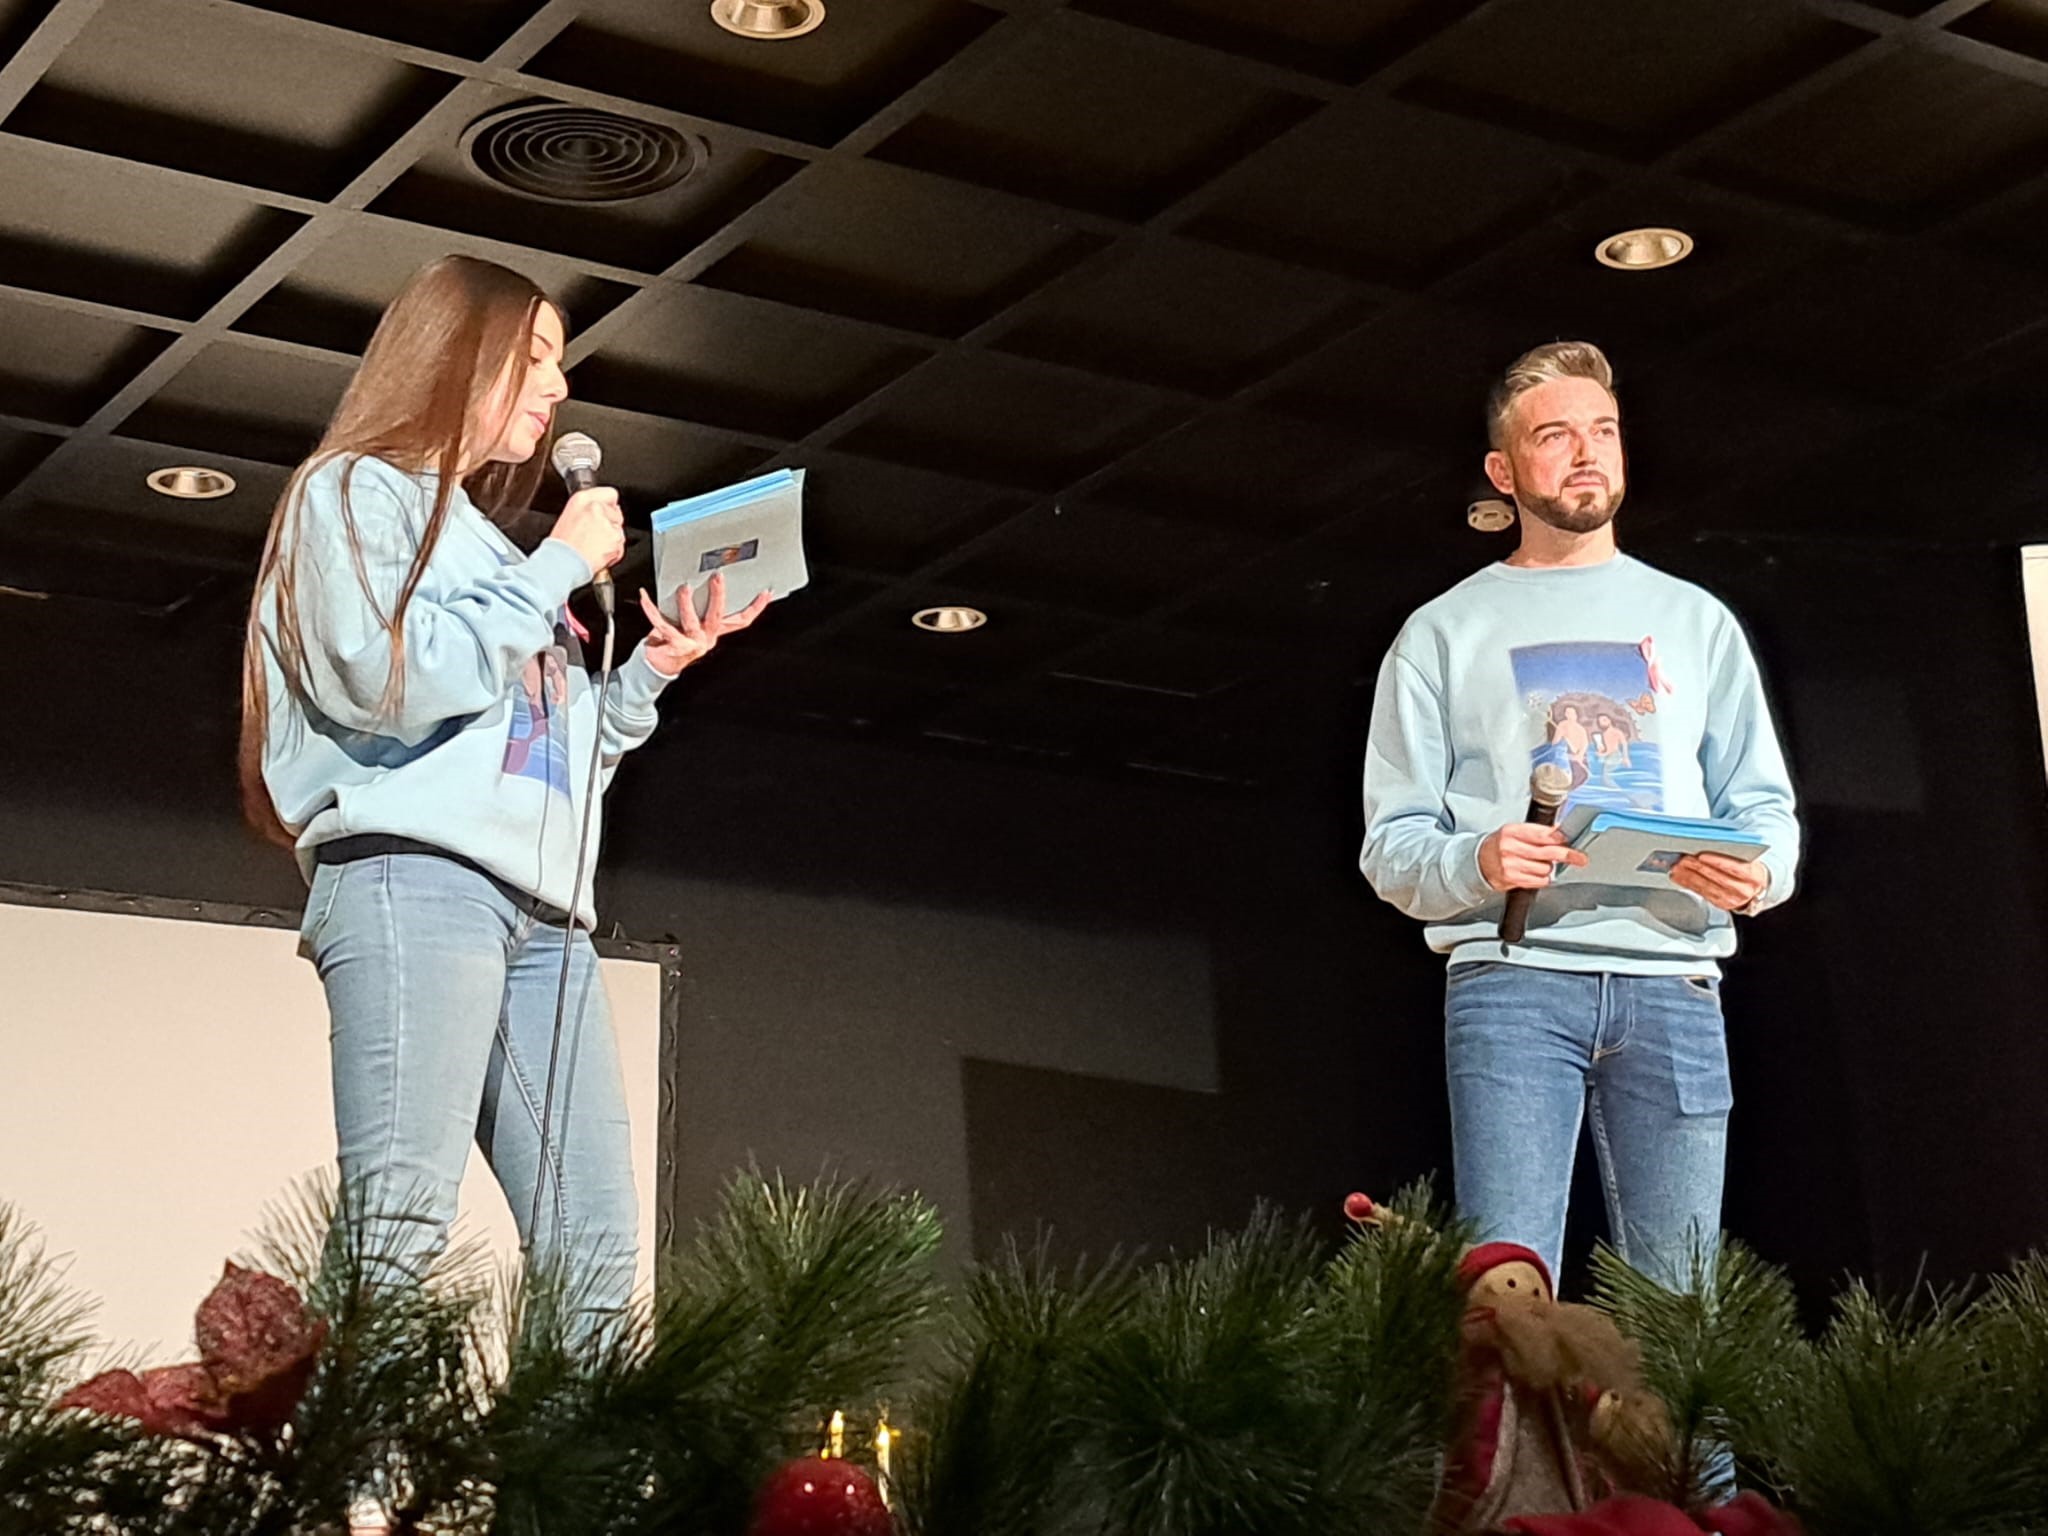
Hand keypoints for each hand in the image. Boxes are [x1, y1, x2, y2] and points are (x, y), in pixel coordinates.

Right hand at [545, 486, 624, 575]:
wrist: (561, 563)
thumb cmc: (561, 546)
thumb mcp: (569, 517)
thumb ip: (589, 510)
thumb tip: (607, 509)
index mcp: (581, 499)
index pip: (610, 494)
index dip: (609, 506)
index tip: (605, 515)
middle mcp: (594, 507)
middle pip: (617, 514)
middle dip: (610, 526)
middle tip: (593, 537)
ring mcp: (605, 522)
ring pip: (619, 531)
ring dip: (611, 541)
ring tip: (593, 547)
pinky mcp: (614, 537)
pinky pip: (620, 547)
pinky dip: (613, 554)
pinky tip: (597, 554)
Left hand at [639, 571, 769, 676]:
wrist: (658, 666)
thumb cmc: (676, 640)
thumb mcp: (694, 625)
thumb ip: (700, 609)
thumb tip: (702, 579)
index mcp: (715, 632)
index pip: (741, 620)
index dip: (756, 607)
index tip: (765, 592)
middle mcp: (706, 638)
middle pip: (717, 616)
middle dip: (718, 596)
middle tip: (717, 577)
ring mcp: (690, 643)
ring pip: (691, 621)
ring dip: (686, 603)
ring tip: (684, 588)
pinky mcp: (671, 645)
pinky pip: (661, 624)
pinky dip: (651, 609)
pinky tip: (645, 596)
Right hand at [1479, 822, 1588, 892]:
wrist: (1479, 862)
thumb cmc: (1499, 845)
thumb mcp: (1514, 832)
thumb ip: (1536, 831)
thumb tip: (1560, 831)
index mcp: (1512, 831)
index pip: (1540, 833)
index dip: (1558, 837)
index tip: (1567, 839)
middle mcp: (1510, 848)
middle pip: (1547, 852)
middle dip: (1567, 855)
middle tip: (1580, 858)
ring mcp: (1511, 865)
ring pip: (1545, 868)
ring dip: (1550, 867)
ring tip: (1542, 863)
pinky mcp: (1512, 879)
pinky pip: (1539, 880)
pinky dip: (1544, 878)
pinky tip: (1537, 873)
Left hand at [1671, 852, 1768, 911]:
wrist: (1756, 887)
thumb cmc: (1749, 866)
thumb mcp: (1748, 858)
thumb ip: (1734, 850)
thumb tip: (1710, 840)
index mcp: (1754, 875)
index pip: (1735, 868)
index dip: (1717, 862)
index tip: (1701, 855)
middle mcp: (1745, 890)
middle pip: (1718, 878)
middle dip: (1698, 868)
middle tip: (1683, 858)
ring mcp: (1733, 900)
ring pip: (1707, 887)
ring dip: (1689, 876)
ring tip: (1676, 866)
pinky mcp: (1721, 904)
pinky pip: (1702, 893)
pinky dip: (1688, 884)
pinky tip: (1678, 876)